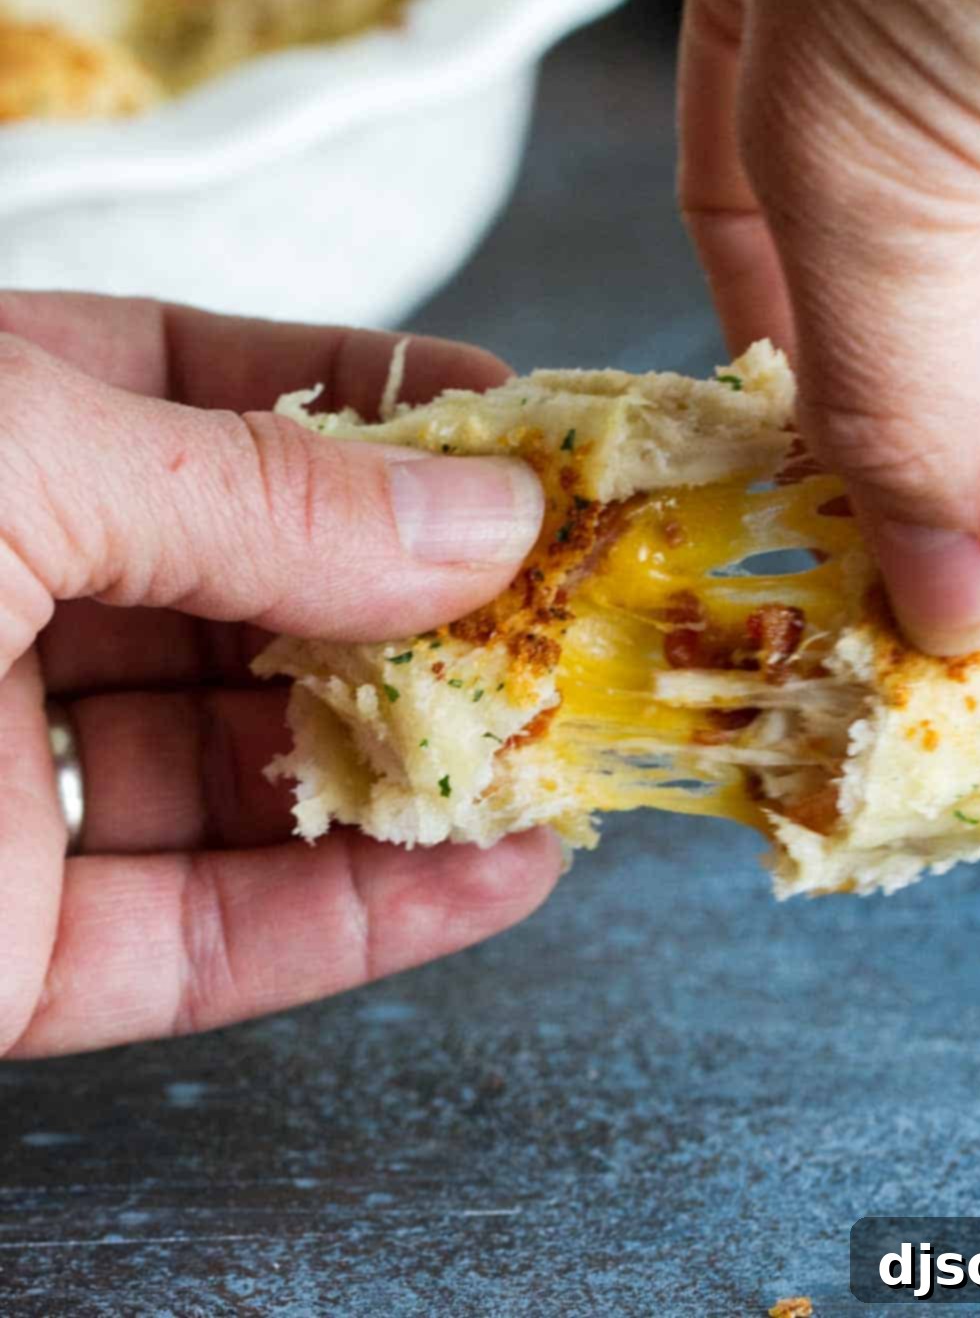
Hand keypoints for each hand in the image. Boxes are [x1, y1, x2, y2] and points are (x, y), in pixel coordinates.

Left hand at [0, 292, 554, 1058]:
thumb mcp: (11, 462)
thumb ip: (248, 488)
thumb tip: (480, 519)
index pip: (195, 384)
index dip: (365, 397)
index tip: (517, 421)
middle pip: (251, 590)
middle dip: (422, 596)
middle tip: (579, 603)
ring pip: (247, 772)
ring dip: (417, 764)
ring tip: (569, 748)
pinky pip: (199, 938)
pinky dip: (354, 917)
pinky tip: (492, 878)